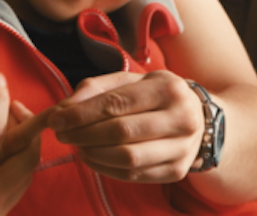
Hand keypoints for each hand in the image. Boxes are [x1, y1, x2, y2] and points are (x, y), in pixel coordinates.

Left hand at [48, 71, 203, 182]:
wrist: (199, 118)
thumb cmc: (156, 95)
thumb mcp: (132, 80)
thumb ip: (97, 88)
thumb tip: (65, 107)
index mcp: (168, 88)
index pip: (117, 103)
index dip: (82, 114)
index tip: (57, 119)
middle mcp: (181, 119)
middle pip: (121, 132)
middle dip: (83, 134)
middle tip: (62, 134)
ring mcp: (182, 148)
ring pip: (127, 158)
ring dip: (93, 154)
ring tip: (76, 146)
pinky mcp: (177, 171)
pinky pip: (134, 176)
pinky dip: (106, 169)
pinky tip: (92, 158)